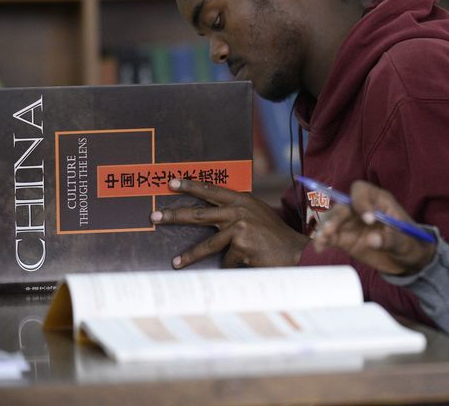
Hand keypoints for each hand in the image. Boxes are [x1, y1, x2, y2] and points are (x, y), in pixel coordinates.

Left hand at [151, 179, 309, 268]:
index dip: (190, 186)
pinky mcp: (241, 246)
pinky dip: (232, 265)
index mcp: (242, 200)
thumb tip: (208, 214)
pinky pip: (226, 260)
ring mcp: (240, 227)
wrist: (295, 252)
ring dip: (190, 255)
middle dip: (174, 215)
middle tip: (153, 216)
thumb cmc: (273, 236)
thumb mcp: (256, 215)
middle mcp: (239, 210)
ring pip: (208, 244)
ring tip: (176, 263)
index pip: (211, 190)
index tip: (171, 182)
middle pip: (199, 213)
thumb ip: (236, 212)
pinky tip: (246, 264)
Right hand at [313, 180, 435, 275]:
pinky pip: (330, 236)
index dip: (361, 202)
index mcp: (377, 200)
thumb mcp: (405, 241)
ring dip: (325, 227)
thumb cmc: (408, 242)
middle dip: (336, 216)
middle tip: (332, 230)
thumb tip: (373, 239)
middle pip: (342, 205)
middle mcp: (360, 209)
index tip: (369, 220)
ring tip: (323, 238)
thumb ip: (391, 239)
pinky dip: (322, 240)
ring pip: (332, 219)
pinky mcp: (344, 238)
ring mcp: (350, 224)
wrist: (405, 259)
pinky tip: (320, 247)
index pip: (361, 191)